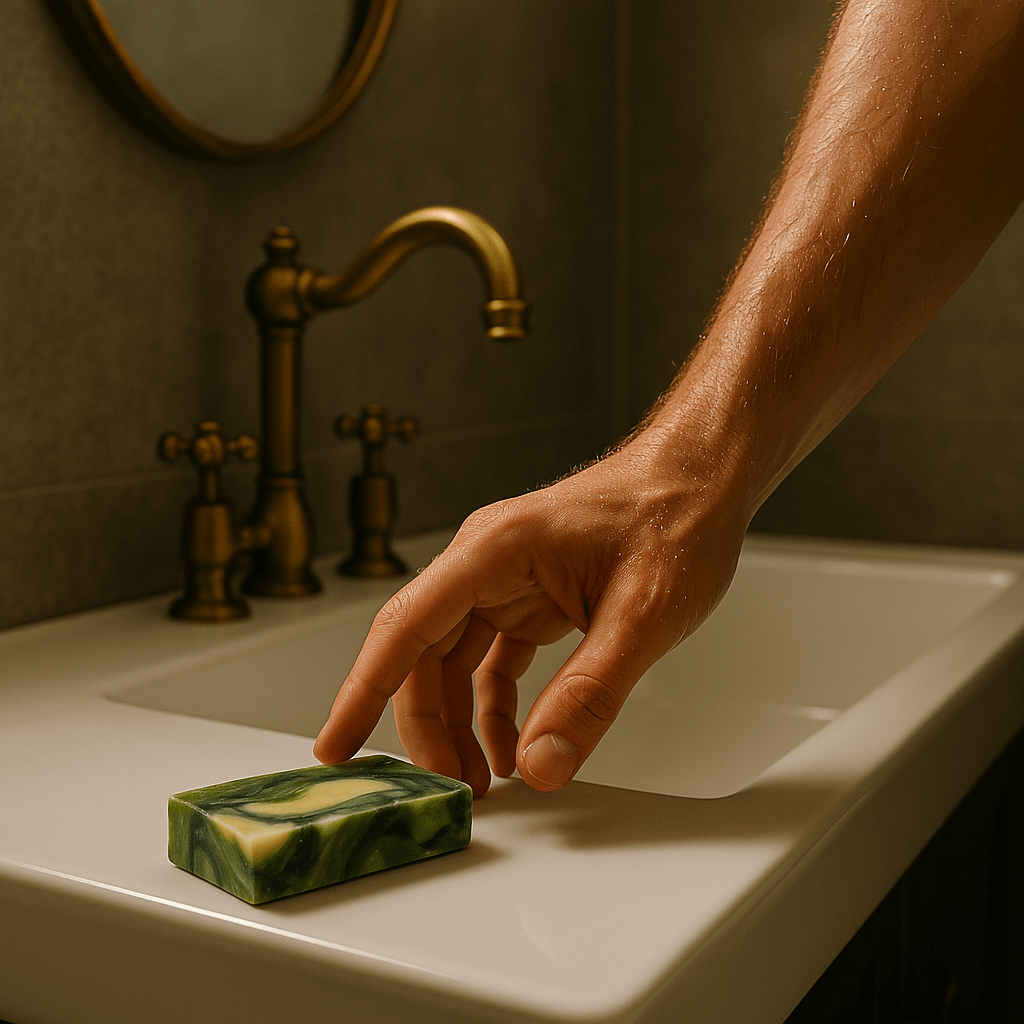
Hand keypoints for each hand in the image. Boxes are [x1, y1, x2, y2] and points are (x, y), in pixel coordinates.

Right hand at [313, 438, 750, 795]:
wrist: (701, 480)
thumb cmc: (675, 517)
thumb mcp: (641, 617)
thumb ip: (588, 696)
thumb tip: (541, 765)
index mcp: (494, 551)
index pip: (406, 627)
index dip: (362, 691)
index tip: (335, 744)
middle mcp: (486, 564)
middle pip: (423, 655)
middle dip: (426, 727)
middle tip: (446, 789)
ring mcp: (506, 580)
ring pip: (453, 662)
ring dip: (458, 723)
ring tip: (480, 780)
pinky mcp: (530, 597)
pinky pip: (491, 660)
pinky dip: (494, 707)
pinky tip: (513, 746)